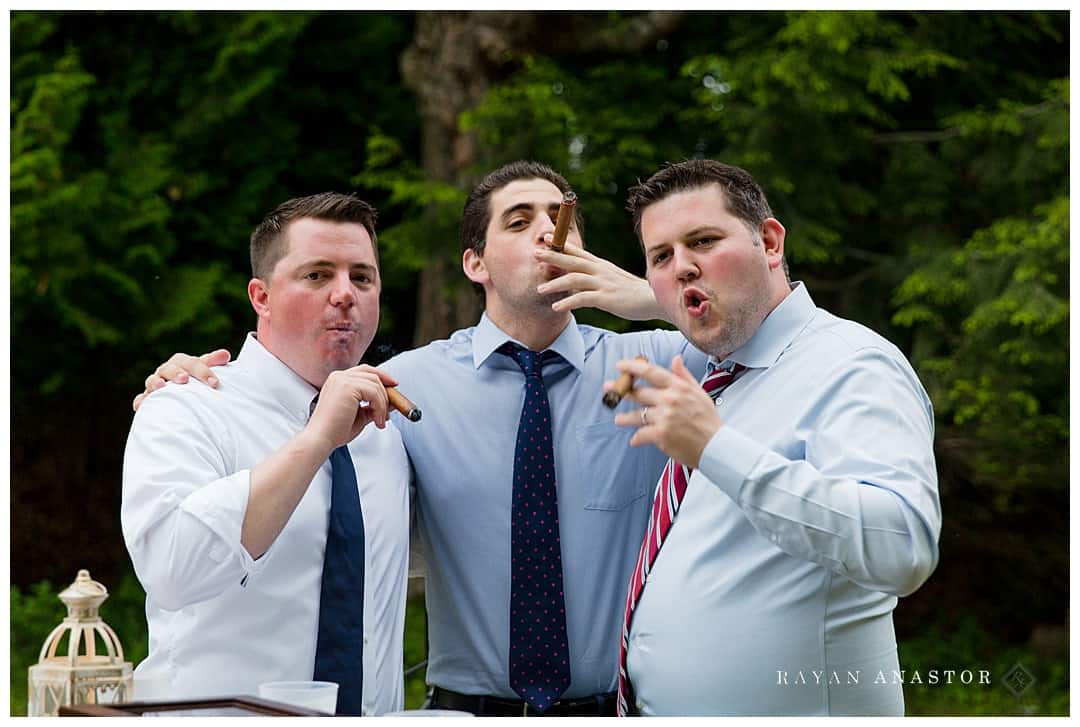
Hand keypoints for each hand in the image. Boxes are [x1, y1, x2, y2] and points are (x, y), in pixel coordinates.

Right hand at [133, 349, 231, 410]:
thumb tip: (225, 354)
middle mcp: (166, 371)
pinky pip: (141, 399)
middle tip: (184, 379)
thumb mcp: (204, 370)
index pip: (192, 363)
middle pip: (169, 368)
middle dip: (176, 372)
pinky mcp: (148, 398)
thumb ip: (213, 362)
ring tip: (161, 386)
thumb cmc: (195, 379)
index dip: (203, 371)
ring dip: (155, 382)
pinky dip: (141, 401)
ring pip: (152, 380)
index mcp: (181, 363)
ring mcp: (155, 384)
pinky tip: (141, 406)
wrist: (181, 390)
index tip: (215, 383)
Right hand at [307, 366, 398, 449]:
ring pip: (376, 384)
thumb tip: (391, 402)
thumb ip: (374, 406)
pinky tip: (377, 420)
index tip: (393, 387)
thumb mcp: (360, 416)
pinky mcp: (347, 387)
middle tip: (393, 407)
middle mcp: (339, 377)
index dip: (381, 377)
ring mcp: (342, 380)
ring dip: (383, 404)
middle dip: (386, 390)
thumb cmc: (335, 430)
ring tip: (380, 420)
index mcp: (339, 381)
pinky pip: (374, 392)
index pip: (365, 371)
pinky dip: (380, 407)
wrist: (321, 439)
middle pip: (372, 374)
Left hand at [534, 241, 665, 320]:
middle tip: (535, 253)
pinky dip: (568, 302)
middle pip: (572, 260)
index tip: (546, 236)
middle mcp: (600, 271)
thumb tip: (578, 283)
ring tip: (539, 289)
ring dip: (555, 283)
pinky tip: (556, 307)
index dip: (561, 244)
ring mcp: (603, 283)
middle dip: (553, 256)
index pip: (578, 251)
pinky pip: (582, 299)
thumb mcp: (612, 280)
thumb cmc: (632, 292)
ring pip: (574, 279)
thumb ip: (595, 279)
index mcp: (601, 265)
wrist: (653, 299)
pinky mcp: (606, 298)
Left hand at [610, 355, 721, 467]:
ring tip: (618, 420)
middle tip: (608, 389)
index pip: (650, 371)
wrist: (717, 446)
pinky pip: (640, 434)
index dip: (632, 366)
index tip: (620, 365)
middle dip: (621, 391)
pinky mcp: (660, 435)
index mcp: (678, 386)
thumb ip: (684, 376)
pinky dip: (636, 438)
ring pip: (636, 414)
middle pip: (638, 392)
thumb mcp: (700, 393)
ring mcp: (664, 417)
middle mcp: (669, 399)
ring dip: (625, 418)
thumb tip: (675, 359)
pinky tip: (634, 440)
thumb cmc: (708, 420)